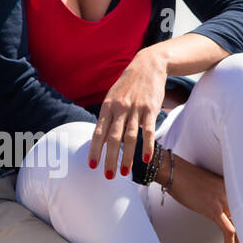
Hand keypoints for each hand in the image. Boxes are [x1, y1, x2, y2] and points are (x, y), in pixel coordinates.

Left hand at [88, 49, 167, 178]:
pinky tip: (146, 159)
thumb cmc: (127, 85)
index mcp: (107, 107)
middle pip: (113, 138)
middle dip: (109, 159)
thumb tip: (100, 137)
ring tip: (124, 173)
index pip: (98, 132)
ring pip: (130, 138)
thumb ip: (107, 116)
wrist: (147, 66)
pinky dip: (147, 145)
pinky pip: (148, 130)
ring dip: (127, 157)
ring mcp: (135, 109)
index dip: (94, 150)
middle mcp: (119, 109)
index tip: (91, 165)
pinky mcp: (150, 109)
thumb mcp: (112, 97)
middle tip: (108, 176)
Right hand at [161, 154, 238, 242]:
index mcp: (230, 185)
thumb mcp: (205, 184)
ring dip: (237, 242)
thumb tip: (215, 207)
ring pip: (240, 226)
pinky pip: (229, 230)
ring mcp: (223, 200)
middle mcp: (231, 192)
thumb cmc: (183, 176)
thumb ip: (215, 195)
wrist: (172, 170)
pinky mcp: (214, 209)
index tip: (241, 232)